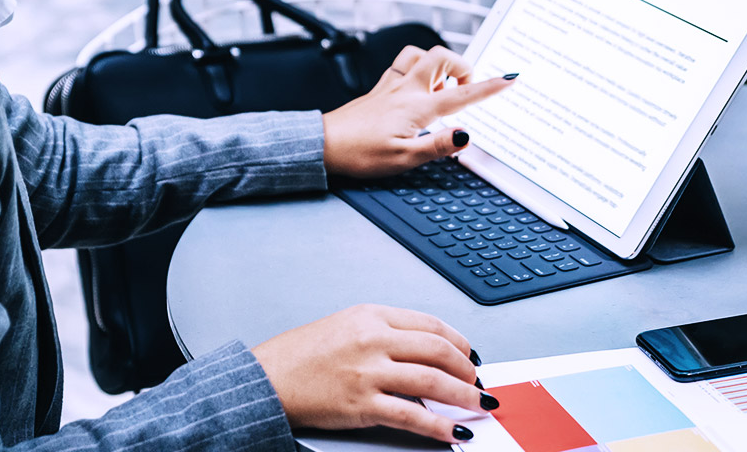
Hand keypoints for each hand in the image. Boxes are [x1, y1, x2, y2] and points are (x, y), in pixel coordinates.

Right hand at [251, 304, 489, 442]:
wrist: (268, 377)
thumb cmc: (301, 354)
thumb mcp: (346, 325)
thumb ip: (384, 333)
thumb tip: (425, 352)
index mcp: (371, 315)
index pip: (430, 324)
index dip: (459, 342)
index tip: (470, 355)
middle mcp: (372, 339)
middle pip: (438, 350)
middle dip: (467, 369)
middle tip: (478, 382)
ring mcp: (368, 372)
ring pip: (432, 382)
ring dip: (464, 396)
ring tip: (479, 405)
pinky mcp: (362, 405)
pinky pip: (412, 416)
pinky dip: (440, 426)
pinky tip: (455, 431)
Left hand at [322, 45, 516, 178]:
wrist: (323, 144)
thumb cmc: (360, 154)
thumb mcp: (403, 159)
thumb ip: (437, 147)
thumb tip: (466, 135)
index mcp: (417, 108)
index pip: (461, 95)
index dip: (489, 87)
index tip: (510, 78)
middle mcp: (405, 90)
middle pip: (440, 56)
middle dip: (461, 66)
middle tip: (465, 88)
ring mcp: (390, 86)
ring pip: (418, 55)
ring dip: (436, 64)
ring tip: (442, 87)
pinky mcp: (378, 89)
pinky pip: (402, 65)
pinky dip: (416, 69)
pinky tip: (416, 88)